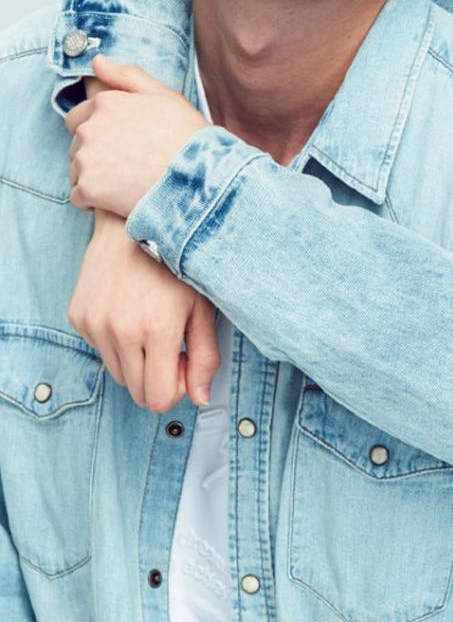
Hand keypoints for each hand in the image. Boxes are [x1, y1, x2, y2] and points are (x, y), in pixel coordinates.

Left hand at [65, 56, 207, 217]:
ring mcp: (87, 159)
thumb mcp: (165, 97)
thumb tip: (97, 61)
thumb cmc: (188, 139)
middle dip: (94, 151)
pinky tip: (119, 200)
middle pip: (77, 143)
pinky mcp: (88, 190)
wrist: (200, 182)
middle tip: (127, 163)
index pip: (79, 116)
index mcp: (105, 103)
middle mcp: (90, 128)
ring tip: (127, 182)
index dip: (100, 129)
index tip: (122, 143)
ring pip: (77, 170)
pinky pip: (79, 197)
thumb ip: (128, 76)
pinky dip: (94, 200)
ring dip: (94, 176)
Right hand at [68, 210, 220, 410]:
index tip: (183, 362)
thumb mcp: (202, 307)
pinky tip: (129, 310)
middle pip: (137, 392)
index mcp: (157, 330)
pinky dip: (116, 341)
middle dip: (157, 378)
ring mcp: (95, 324)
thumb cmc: (175, 262)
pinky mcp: (78, 316)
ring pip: (118, 373)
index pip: (158, 399)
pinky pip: (100, 350)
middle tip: (169, 345)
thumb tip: (201, 398)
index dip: (175, 389)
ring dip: (136, 361)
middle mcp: (120, 331)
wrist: (131, 222)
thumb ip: (205, 358)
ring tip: (149, 324)